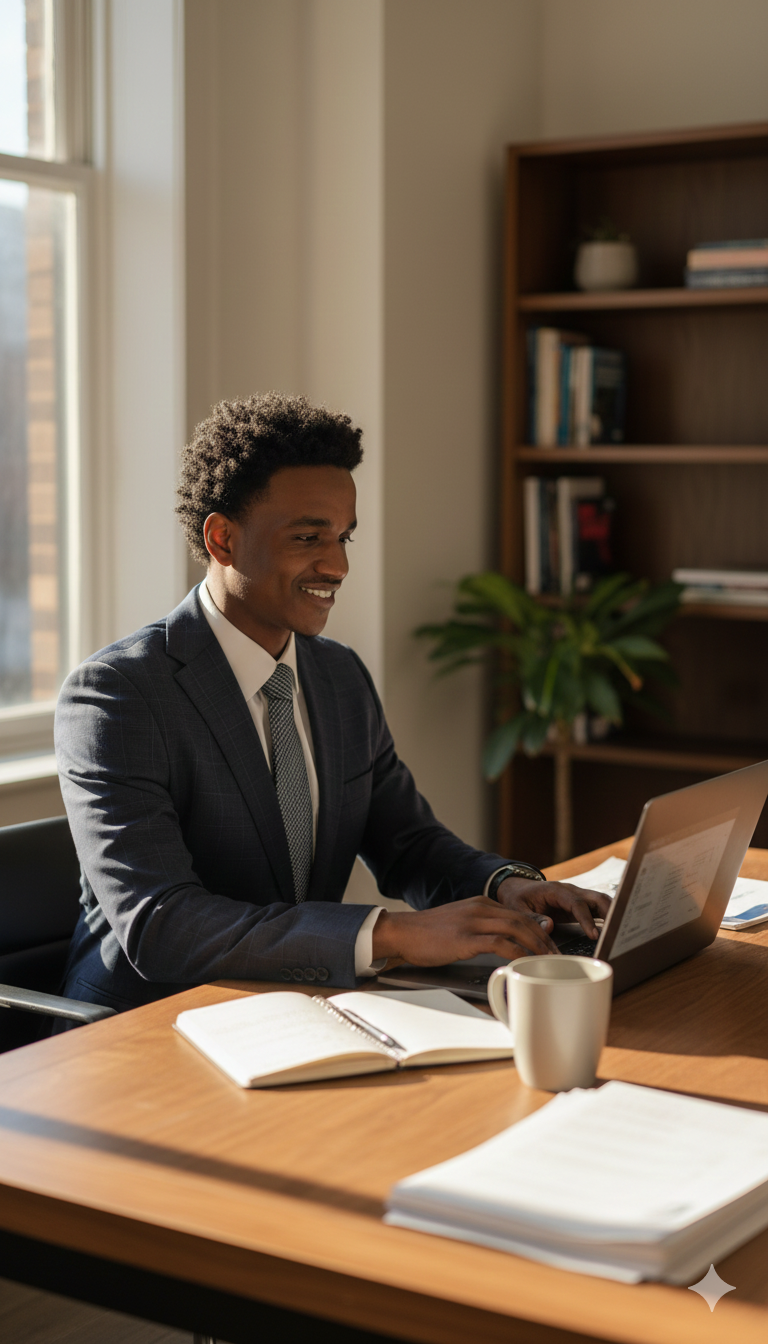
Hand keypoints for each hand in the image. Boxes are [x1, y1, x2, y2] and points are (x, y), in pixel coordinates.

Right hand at [371, 894, 561, 966]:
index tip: (551, 947)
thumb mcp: (461, 925)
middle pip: (524, 920)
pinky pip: (500, 944)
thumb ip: (484, 929)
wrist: (401, 933)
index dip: (540, 931)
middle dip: (545, 940)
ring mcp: (473, 922)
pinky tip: (525, 964)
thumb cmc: (428, 934)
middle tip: (557, 957)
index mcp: (481, 904)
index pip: (520, 914)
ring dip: (537, 947)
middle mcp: (481, 908)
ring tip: (548, 962)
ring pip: (517, 929)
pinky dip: (517, 953)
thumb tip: (506, 943)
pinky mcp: (466, 939)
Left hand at [494, 876, 611, 941]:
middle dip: (610, 914)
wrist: (518, 889)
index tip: (594, 935)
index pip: (577, 903)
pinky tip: (615, 930)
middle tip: (616, 933)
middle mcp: (571, 891)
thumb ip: (533, 917)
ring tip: (621, 933)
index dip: (587, 919)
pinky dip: (609, 917)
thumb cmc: (518, 898)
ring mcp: (578, 897)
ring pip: (602, 902)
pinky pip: (598, 909)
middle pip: (597, 898)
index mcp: (556, 890)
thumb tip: (550, 926)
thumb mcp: (518, 908)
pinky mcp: (580, 905)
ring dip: (613, 915)